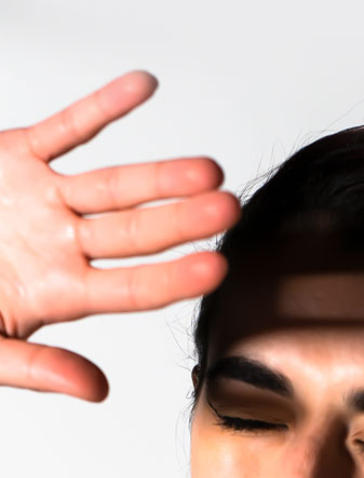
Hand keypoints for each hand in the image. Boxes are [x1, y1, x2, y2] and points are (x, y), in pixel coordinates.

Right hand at [0, 70, 240, 401]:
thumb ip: (33, 369)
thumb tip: (97, 390)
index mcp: (59, 293)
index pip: (130, 288)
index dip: (172, 278)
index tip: (216, 268)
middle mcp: (64, 246)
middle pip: (135, 234)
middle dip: (183, 221)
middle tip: (229, 210)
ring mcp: (46, 200)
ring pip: (113, 186)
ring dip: (160, 176)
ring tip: (208, 169)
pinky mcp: (19, 157)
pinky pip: (67, 127)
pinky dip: (103, 106)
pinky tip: (146, 88)